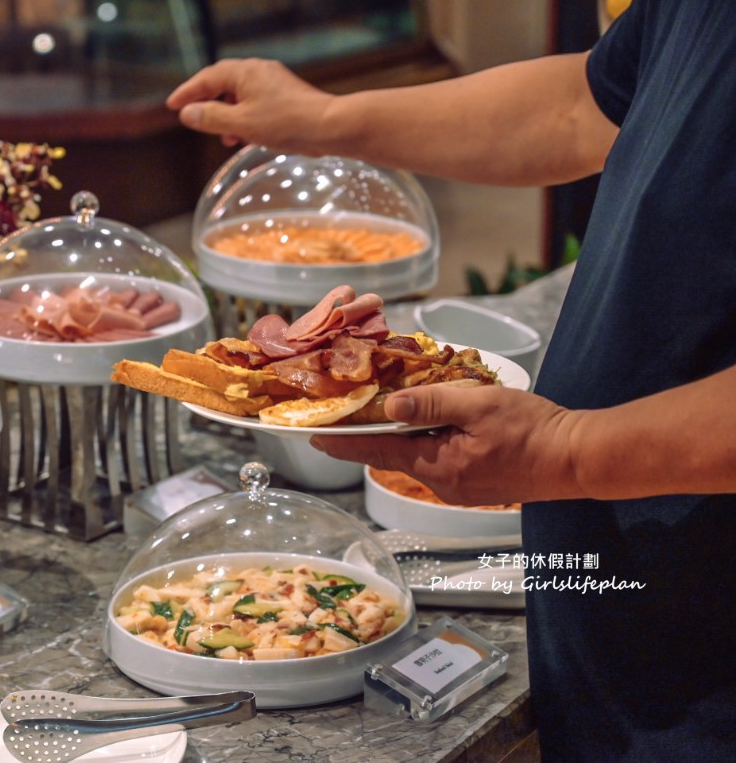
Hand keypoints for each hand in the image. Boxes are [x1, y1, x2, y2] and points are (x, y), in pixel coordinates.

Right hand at [166, 59, 335, 153]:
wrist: (327, 127)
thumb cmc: (285, 122)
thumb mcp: (241, 123)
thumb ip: (211, 118)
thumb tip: (187, 113)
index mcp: (244, 72)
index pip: (207, 79)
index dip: (187, 93)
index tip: (172, 105)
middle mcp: (257, 71)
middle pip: (222, 83)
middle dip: (206, 102)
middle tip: (190, 117)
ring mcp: (272, 82)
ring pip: (239, 95)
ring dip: (225, 114)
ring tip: (220, 136)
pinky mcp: (284, 96)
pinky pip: (254, 103)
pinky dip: (242, 117)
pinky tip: (242, 136)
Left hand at [309, 384, 585, 505]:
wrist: (579, 458)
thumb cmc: (534, 429)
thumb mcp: (479, 405)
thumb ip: (432, 404)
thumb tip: (391, 407)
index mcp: (437, 465)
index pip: (377, 452)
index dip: (343, 443)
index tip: (312, 437)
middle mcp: (442, 483)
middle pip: (393, 456)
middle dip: (367, 437)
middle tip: (340, 417)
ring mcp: (459, 487)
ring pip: (416, 457)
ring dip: (398, 438)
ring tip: (379, 414)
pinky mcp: (476, 484)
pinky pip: (438, 460)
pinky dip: (424, 442)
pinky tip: (426, 425)